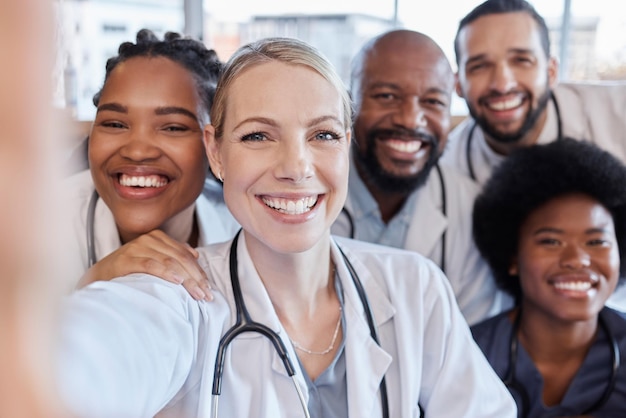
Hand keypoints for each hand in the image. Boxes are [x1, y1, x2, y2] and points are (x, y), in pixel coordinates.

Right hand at [77, 229, 211, 300]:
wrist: (96, 278)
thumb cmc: (128, 272)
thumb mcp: (152, 260)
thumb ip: (172, 255)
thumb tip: (195, 254)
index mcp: (158, 238)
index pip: (186, 255)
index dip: (199, 272)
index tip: (209, 288)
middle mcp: (148, 240)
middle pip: (181, 258)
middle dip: (196, 278)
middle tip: (206, 295)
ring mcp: (136, 248)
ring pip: (170, 262)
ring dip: (187, 279)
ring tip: (197, 293)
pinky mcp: (126, 259)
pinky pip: (150, 265)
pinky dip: (166, 272)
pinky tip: (177, 281)